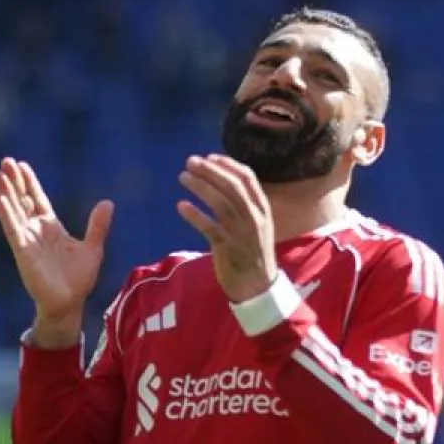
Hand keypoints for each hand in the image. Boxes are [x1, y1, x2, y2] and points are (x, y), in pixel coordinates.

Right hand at [0, 158, 112, 336]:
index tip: (21, 165)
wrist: (69, 303)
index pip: (38, 199)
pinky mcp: (23, 252)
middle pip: (23, 200)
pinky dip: (6, 215)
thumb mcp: (92, 248)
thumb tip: (108, 202)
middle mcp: (37, 230)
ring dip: (7, 193)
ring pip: (15, 211)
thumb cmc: (79, 279)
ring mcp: (28, 240)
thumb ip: (97, 226)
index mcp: (52, 227)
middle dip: (15, 181)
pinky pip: (13, 230)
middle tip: (5, 161)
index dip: (30, 182)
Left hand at [176, 154, 277, 303]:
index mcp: (262, 208)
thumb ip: (244, 204)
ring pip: (221, 203)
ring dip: (201, 187)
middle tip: (190, 161)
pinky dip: (195, 215)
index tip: (209, 157)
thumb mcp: (257, 224)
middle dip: (210, 171)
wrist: (257, 286)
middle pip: (232, 186)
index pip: (247, 177)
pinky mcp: (228, 248)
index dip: (227, 164)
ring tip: (183, 176)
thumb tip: (222, 179)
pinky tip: (181, 206)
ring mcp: (241, 233)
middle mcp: (254, 217)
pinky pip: (209, 228)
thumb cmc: (253, 251)